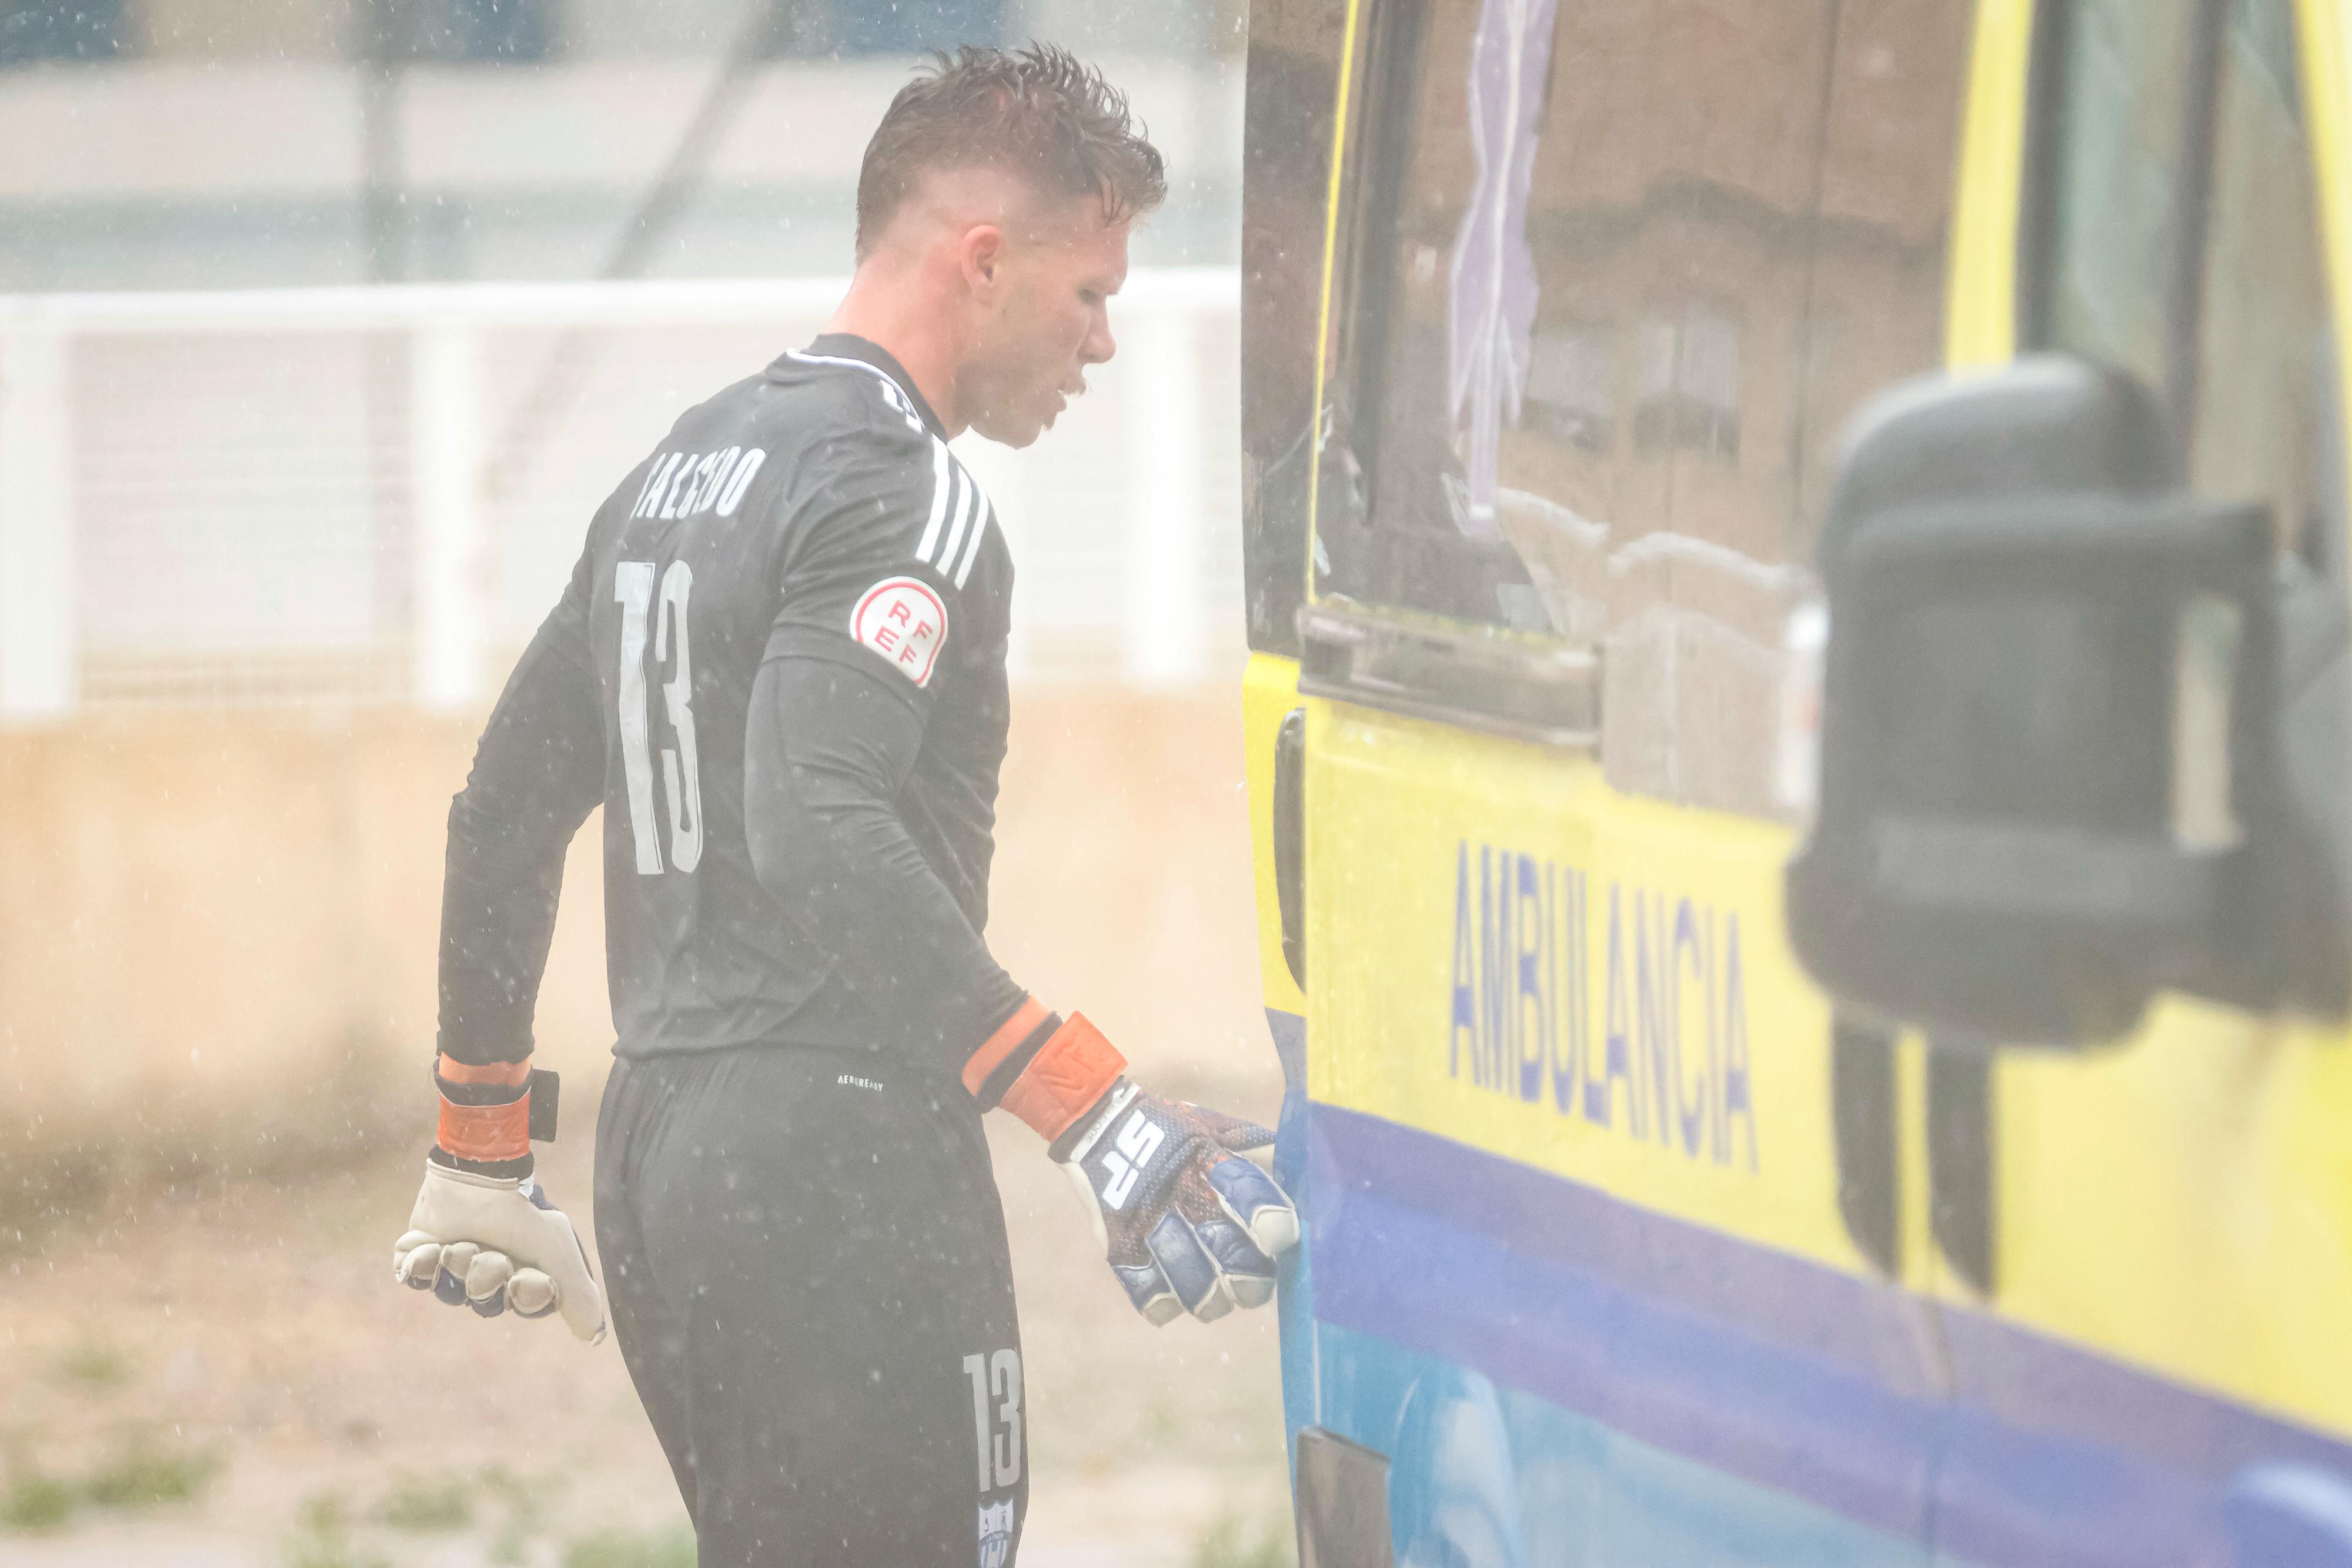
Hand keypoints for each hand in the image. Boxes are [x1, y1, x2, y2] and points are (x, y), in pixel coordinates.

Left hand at [393, 1158, 606, 1342]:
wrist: (476, 1174)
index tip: (526, 1278)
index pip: (526, 1304)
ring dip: (457, 1267)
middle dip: (487, 1277)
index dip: (525, 1295)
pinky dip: (417, 1265)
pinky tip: (426, 1249)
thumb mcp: (558, 1251)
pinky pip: (411, 1275)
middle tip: (490, 1256)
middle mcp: (488, 1274)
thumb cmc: (521, 1213)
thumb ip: (578, 1294)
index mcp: (523, 1273)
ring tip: (454, 1247)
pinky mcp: (421, 1252)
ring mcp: (453, 1264)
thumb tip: (595, 1339)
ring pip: (448, 1291)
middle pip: (485, 1301)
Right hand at [1058, 1083, 1299, 1324]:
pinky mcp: (1119, 1247)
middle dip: (1252, 1280)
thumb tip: (1306, 1175)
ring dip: (1214, 1301)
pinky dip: (1166, 1305)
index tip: (1281, 1240)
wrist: (1099, 1127)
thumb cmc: (1172, 1131)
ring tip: (1219, 1298)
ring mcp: (1148, 1225)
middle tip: (1254, 1282)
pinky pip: (1146, 1294)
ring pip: (1193, 1284)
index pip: (1246, 1193)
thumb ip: (1255, 1152)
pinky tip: (1175, 1300)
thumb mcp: (1215, 1128)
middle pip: (1227, 1253)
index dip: (1271, 1221)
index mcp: (1209, 1161)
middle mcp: (1181, 1196)